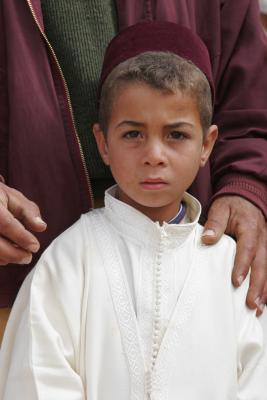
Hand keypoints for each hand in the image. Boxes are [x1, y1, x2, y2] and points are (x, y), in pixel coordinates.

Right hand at [0, 182, 46, 264]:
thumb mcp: (14, 198)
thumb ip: (28, 212)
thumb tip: (41, 227)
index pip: (6, 223)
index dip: (21, 237)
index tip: (35, 246)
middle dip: (13, 253)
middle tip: (28, 257)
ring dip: (6, 258)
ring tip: (21, 256)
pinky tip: (8, 256)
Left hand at [201, 196, 266, 314]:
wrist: (246, 197)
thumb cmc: (231, 205)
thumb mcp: (220, 208)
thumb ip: (215, 223)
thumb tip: (207, 238)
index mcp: (250, 228)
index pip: (248, 249)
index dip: (242, 266)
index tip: (236, 281)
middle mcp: (262, 238)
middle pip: (262, 264)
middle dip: (257, 285)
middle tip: (251, 303)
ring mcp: (266, 245)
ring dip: (264, 289)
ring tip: (258, 308)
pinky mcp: (266, 250)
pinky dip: (266, 285)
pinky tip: (263, 300)